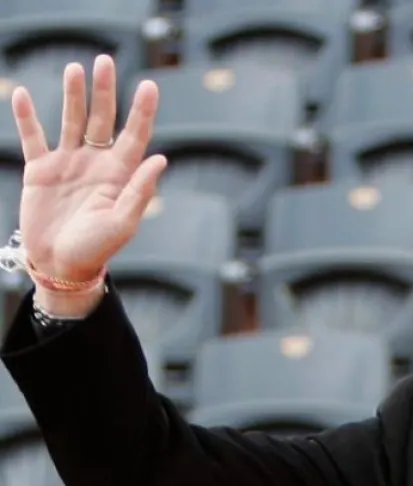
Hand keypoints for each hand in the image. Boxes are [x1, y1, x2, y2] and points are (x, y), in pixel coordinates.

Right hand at [11, 54, 166, 283]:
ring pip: (71, 121)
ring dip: (72, 95)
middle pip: (102, 119)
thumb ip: (140, 190)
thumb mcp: (123, 222)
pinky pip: (32, 138)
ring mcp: (68, 164)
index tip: (149, 85)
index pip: (135, 135)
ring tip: (75, 68)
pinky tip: (20, 93)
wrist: (61, 266)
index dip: (142, 111)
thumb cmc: (97, 250)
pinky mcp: (40, 171)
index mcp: (120, 174)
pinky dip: (26, 117)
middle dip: (104, 91)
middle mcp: (96, 163)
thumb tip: (160, 158)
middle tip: (104, 60)